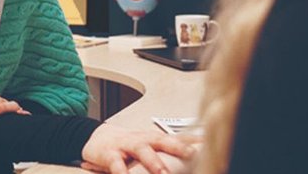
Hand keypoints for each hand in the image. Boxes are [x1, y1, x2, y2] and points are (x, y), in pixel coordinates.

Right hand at [80, 124, 197, 173]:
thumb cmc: (129, 144)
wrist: (98, 139)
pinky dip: (122, 172)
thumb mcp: (151, 144)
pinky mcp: (110, 154)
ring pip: (142, 150)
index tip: (209, 146)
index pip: (177, 137)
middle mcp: (143, 139)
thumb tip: (199, 148)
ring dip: (153, 161)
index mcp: (155, 138)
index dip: (193, 141)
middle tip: (193, 156)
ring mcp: (126, 145)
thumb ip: (172, 146)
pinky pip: (116, 164)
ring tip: (162, 173)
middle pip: (163, 140)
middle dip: (178, 147)